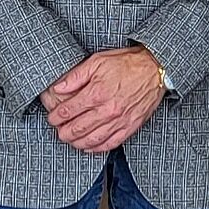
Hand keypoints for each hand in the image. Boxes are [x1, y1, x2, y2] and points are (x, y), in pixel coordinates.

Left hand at [43, 46, 165, 153]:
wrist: (156, 68)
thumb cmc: (128, 63)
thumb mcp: (98, 61)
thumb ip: (76, 76)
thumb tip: (58, 88)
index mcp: (96, 93)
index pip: (67, 112)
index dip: (55, 117)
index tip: (52, 117)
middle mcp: (107, 109)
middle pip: (76, 129)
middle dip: (63, 132)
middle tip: (59, 130)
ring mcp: (119, 120)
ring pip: (91, 139)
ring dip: (77, 142)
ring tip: (71, 140)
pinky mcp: (131, 126)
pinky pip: (110, 143)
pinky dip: (97, 148)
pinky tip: (90, 146)